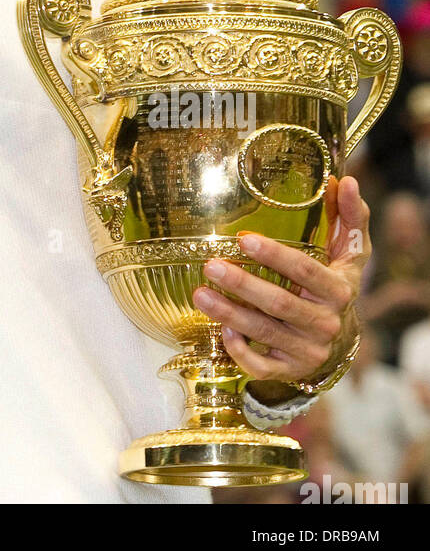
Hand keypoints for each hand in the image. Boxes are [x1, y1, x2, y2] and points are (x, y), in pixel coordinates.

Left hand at [193, 174, 368, 389]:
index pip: (306, 272)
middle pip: (280, 304)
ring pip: (265, 333)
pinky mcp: (290, 369)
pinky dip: (240, 351)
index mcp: (339, 290)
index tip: (244, 238)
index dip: (276, 256)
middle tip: (210, 265)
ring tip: (200, 294)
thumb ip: (350, 216)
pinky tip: (221, 330)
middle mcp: (325, 323)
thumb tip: (348, 180)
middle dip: (243, 285)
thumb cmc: (336, 284)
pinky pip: (262, 366)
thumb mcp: (350, 252)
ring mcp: (307, 350)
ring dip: (229, 314)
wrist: (341, 340)